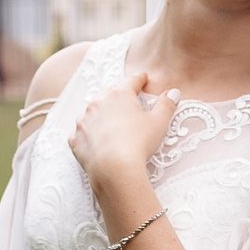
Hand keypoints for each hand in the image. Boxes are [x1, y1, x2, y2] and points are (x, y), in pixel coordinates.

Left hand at [69, 71, 180, 195]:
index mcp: (119, 95)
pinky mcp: (76, 139)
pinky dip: (89, 132)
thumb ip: (166, 105)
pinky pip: (82, 131)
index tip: (144, 79)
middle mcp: (98, 102)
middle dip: (119, 94)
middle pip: (110, 92)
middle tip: (128, 101)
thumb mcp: (159, 123)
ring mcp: (84, 120)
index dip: (141, 79)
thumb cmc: (138, 143)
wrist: (113, 169)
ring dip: (102, 112)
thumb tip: (173, 92)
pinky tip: (97, 140)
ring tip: (112, 121)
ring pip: (93, 110)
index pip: (132, 81)